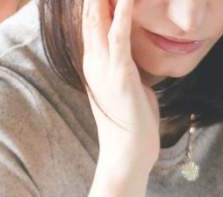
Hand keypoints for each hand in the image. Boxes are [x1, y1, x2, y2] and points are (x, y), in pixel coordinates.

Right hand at [82, 0, 160, 175]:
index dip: (93, 0)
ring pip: (99, 20)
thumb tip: (130, 51)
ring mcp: (103, 69)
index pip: (91, 20)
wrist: (128, 155)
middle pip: (89, 14)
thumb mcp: (129, 85)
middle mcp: (93, 62)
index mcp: (94, 63)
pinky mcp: (119, 75)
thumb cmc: (132, 123)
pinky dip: (122, 14)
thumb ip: (125, 63)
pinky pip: (118, 37)